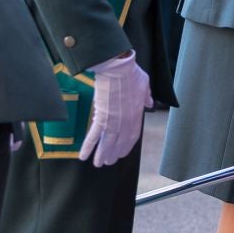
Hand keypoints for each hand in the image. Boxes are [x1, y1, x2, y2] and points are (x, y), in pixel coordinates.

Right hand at [80, 51, 153, 167]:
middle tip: (109, 162)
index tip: (122, 153)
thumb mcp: (145, 84)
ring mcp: (114, 120)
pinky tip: (83, 156)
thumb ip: (147, 96)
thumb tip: (150, 102)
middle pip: (120, 142)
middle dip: (114, 153)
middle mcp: (126, 121)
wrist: (118, 68)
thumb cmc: (131, 74)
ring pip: (107, 143)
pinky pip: (94, 135)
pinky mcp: (101, 117)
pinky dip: (88, 147)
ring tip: (98, 164)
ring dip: (102, 155)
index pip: (133, 135)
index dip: (127, 146)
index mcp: (136, 114)